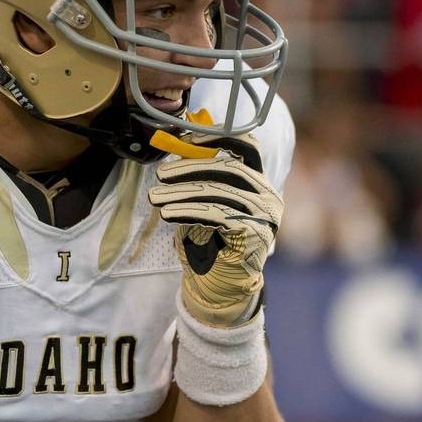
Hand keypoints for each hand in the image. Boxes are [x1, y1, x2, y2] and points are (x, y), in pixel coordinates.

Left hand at [149, 132, 282, 326]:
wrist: (220, 285)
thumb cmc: (208, 242)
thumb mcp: (202, 204)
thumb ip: (198, 176)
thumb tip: (176, 144)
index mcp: (257, 182)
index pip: (247, 145)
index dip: (218, 136)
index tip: (185, 140)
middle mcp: (267, 195)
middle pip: (229, 167)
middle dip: (190, 167)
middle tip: (160, 174)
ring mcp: (265, 215)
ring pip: (220, 191)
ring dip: (181, 192)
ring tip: (154, 197)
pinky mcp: (255, 233)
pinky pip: (217, 214)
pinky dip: (188, 211)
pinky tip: (167, 214)